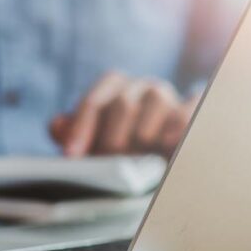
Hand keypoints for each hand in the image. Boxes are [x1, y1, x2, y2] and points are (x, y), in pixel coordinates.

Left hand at [49, 71, 198, 157]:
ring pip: (156, 100)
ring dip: (142, 134)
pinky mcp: (193, 110)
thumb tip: (57, 126)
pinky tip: (169, 144)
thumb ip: (72, 134)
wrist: (166, 156)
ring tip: (136, 160)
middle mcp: (141, 86)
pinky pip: (187, 110)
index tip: (72, 155)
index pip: (94, 101)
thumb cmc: (122, 148)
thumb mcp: (93, 143)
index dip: (81, 127)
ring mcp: (169, 96)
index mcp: (114, 87)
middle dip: (111, 138)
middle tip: (107, 164)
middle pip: (123, 103)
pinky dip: (179, 124)